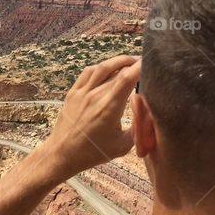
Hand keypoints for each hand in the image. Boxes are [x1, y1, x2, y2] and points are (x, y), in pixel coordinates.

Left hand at [38, 56, 140, 180]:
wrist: (62, 154)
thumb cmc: (92, 152)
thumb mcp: (122, 146)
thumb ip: (138, 129)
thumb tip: (150, 115)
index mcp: (109, 107)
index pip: (128, 78)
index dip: (140, 66)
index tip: (151, 62)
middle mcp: (95, 95)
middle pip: (118, 70)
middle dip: (133, 64)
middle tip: (144, 64)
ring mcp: (82, 92)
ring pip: (102, 67)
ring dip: (118, 61)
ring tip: (129, 62)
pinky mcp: (73, 93)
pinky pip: (88, 72)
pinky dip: (101, 67)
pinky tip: (108, 69)